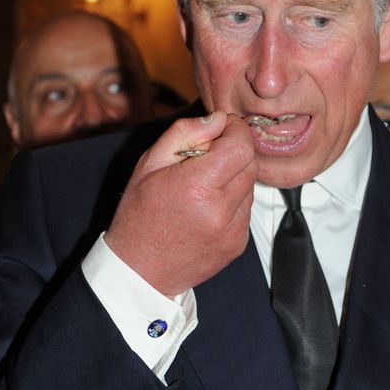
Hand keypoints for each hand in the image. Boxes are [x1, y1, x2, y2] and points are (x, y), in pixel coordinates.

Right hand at [105, 111, 257, 295]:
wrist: (140, 270)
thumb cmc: (140, 215)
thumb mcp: (149, 164)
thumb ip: (184, 134)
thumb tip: (216, 119)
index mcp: (196, 187)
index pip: (241, 145)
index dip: (235, 130)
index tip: (221, 128)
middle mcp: (220, 211)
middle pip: (250, 163)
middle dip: (234, 151)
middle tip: (207, 156)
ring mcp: (233, 231)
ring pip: (250, 185)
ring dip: (234, 176)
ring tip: (203, 186)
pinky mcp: (238, 244)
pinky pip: (246, 209)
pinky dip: (233, 201)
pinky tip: (207, 208)